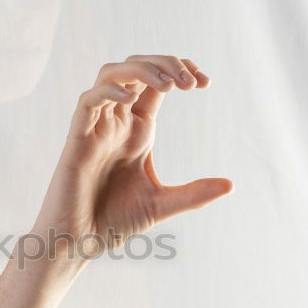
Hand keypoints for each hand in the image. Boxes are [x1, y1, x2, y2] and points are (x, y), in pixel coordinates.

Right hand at [28, 55, 233, 261]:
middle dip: (166, 64)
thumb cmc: (112, 223)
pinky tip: (131, 97)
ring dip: (140, 69)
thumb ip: (193, 194)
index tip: (205, 82)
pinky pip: (89, 101)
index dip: (179, 70)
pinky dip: (109, 90)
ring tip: (169, 83)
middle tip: (192, 82)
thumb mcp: (162, 205)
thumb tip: (230, 186)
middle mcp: (115, 123)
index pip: (155, 84)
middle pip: (136, 70)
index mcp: (135, 131)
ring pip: (111, 75)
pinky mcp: (77, 140)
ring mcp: (95, 128)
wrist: (79, 243)